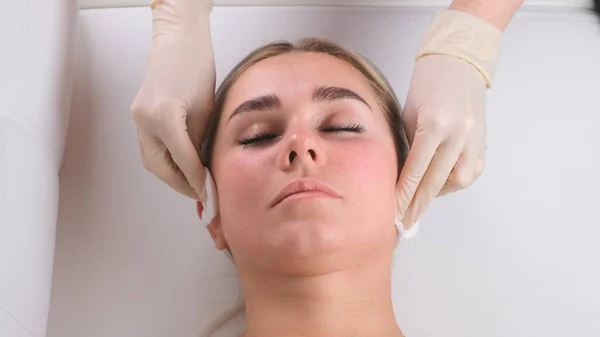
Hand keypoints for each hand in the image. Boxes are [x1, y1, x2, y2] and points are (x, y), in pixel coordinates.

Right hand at [130, 0, 214, 203]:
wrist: (178, 41)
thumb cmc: (197, 67)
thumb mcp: (206, 109)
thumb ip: (199, 141)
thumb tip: (202, 169)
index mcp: (165, 117)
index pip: (183, 161)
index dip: (197, 180)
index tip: (208, 194)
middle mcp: (145, 120)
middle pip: (160, 167)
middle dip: (181, 184)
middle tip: (200, 194)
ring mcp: (137, 118)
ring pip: (151, 160)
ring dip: (171, 175)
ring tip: (192, 183)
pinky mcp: (138, 115)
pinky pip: (149, 147)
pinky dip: (164, 160)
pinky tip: (180, 165)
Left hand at [396, 54, 486, 227]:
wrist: (458, 63)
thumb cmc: (425, 86)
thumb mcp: (409, 115)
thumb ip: (408, 147)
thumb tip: (402, 180)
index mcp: (434, 124)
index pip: (415, 171)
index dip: (403, 195)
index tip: (392, 213)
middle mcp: (458, 133)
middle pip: (435, 181)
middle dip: (418, 204)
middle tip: (405, 221)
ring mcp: (475, 137)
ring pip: (458, 181)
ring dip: (438, 192)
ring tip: (422, 194)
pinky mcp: (484, 140)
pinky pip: (471, 171)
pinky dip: (455, 180)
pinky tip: (442, 180)